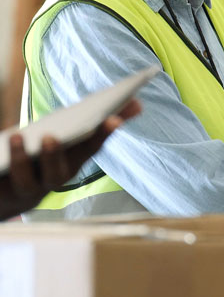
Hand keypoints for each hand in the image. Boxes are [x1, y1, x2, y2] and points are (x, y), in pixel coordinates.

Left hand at [0, 99, 140, 221]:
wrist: (12, 193)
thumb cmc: (46, 156)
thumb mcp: (68, 135)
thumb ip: (97, 122)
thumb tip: (138, 103)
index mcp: (73, 162)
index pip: (91, 148)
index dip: (104, 134)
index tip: (114, 118)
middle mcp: (55, 179)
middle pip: (59, 172)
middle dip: (56, 154)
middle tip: (51, 137)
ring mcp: (31, 188)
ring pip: (28, 179)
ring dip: (22, 159)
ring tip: (16, 136)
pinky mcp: (9, 192)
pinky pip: (7, 178)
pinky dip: (6, 158)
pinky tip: (6, 138)